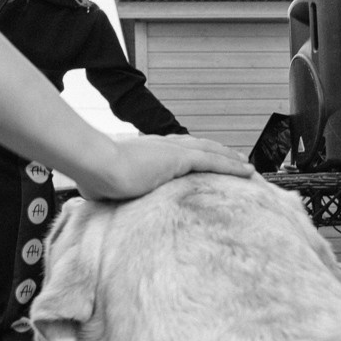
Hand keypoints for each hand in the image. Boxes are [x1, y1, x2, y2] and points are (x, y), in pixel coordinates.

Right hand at [78, 134, 251, 199]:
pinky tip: (247, 171)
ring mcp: (172, 150)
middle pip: (198, 147)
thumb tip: (94, 194)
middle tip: (234, 160)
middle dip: (218, 153)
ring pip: (211, 152)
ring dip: (231, 159)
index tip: (202, 159)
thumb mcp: (103, 183)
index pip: (176, 150)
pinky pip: (214, 162)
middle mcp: (163, 145)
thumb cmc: (93, 174)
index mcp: (147, 149)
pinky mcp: (180, 158)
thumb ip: (106, 187)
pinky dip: (232, 166)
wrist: (94, 163)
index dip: (192, 154)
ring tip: (247, 167)